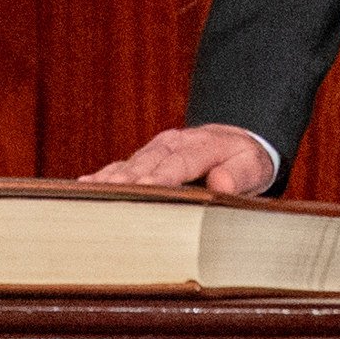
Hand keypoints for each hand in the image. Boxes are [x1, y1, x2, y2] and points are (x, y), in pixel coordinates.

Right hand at [83, 124, 275, 195]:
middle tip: (110, 196)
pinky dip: (105, 175)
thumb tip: (221, 184)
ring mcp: (157, 148)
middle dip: (129, 180)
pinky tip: (85, 186)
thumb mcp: (254, 167)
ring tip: (90, 193)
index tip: (144, 188)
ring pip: (131, 163)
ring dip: (111, 179)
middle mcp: (174, 142)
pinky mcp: (146, 156)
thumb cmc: (245, 161)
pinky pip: (124, 165)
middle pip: (148, 163)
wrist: (236, 142)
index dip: (160, 176)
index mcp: (202, 145)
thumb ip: (240, 176)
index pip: (179, 163)